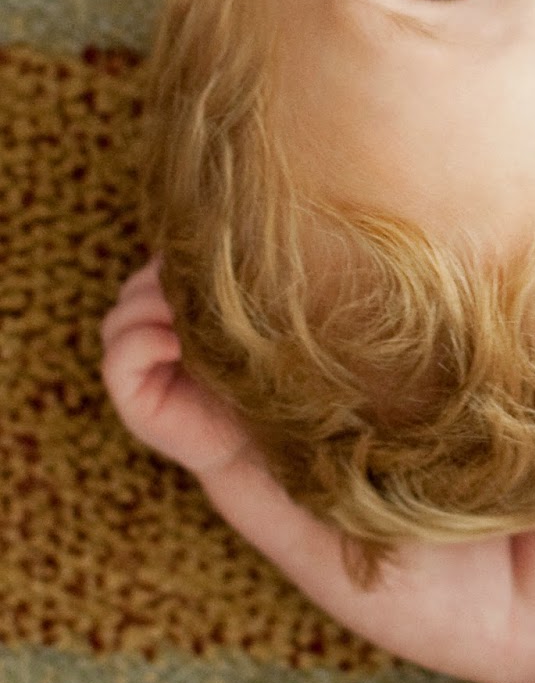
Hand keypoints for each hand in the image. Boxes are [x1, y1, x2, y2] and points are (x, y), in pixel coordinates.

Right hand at [100, 259, 250, 475]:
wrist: (263, 440)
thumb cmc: (268, 378)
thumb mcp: (254, 325)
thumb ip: (235, 291)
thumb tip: (243, 241)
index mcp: (178, 308)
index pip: (161, 265)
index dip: (181, 259)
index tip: (218, 259)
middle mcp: (150, 329)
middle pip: (138, 285)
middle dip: (168, 281)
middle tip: (208, 290)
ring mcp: (135, 362)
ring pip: (123, 314)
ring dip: (156, 307)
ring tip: (194, 320)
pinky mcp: (129, 393)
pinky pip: (118, 355)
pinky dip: (145, 342)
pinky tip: (177, 346)